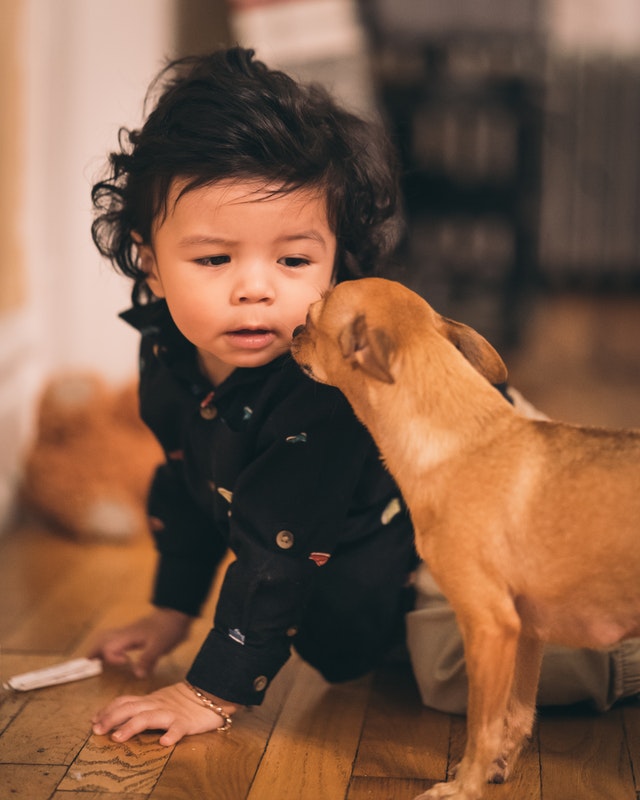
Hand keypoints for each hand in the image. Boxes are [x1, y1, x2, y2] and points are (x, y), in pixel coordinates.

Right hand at [87, 608, 192, 677]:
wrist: (177, 612)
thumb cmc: (169, 628)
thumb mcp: (160, 646)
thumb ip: (148, 660)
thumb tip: (137, 675)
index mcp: (129, 636)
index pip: (109, 647)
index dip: (112, 657)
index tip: (125, 662)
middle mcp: (126, 633)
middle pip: (103, 639)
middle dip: (94, 650)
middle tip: (88, 662)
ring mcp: (131, 631)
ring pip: (109, 636)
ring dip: (100, 647)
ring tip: (94, 658)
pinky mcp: (136, 632)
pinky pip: (117, 637)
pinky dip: (110, 644)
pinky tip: (115, 652)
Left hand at [91, 682, 236, 745]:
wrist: (211, 692)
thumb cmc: (183, 700)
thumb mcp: (159, 700)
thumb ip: (141, 707)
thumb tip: (116, 717)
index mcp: (150, 700)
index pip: (125, 702)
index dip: (108, 710)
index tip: (94, 720)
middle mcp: (157, 705)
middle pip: (131, 708)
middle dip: (112, 718)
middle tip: (97, 730)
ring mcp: (171, 713)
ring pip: (149, 717)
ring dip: (132, 726)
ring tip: (118, 737)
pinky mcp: (187, 722)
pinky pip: (179, 727)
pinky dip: (172, 734)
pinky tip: (165, 742)